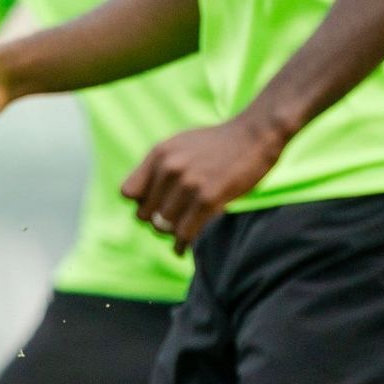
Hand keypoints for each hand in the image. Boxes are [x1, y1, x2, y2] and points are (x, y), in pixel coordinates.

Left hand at [122, 115, 285, 253]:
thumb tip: (137, 196)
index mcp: (159, 154)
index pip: (129, 193)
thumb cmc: (218, 143)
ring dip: (171, 234)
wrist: (255, 134)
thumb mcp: (180, 145)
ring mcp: (188, 184)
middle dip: (156, 222)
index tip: (154, 207)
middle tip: (170, 225)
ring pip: (164, 226)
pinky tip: (182, 249)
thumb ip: (160, 166)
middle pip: (145, 214)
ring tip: (179, 236)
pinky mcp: (208, 199)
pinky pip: (185, 233)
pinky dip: (182, 245)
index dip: (140, 203)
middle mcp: (169, 168)